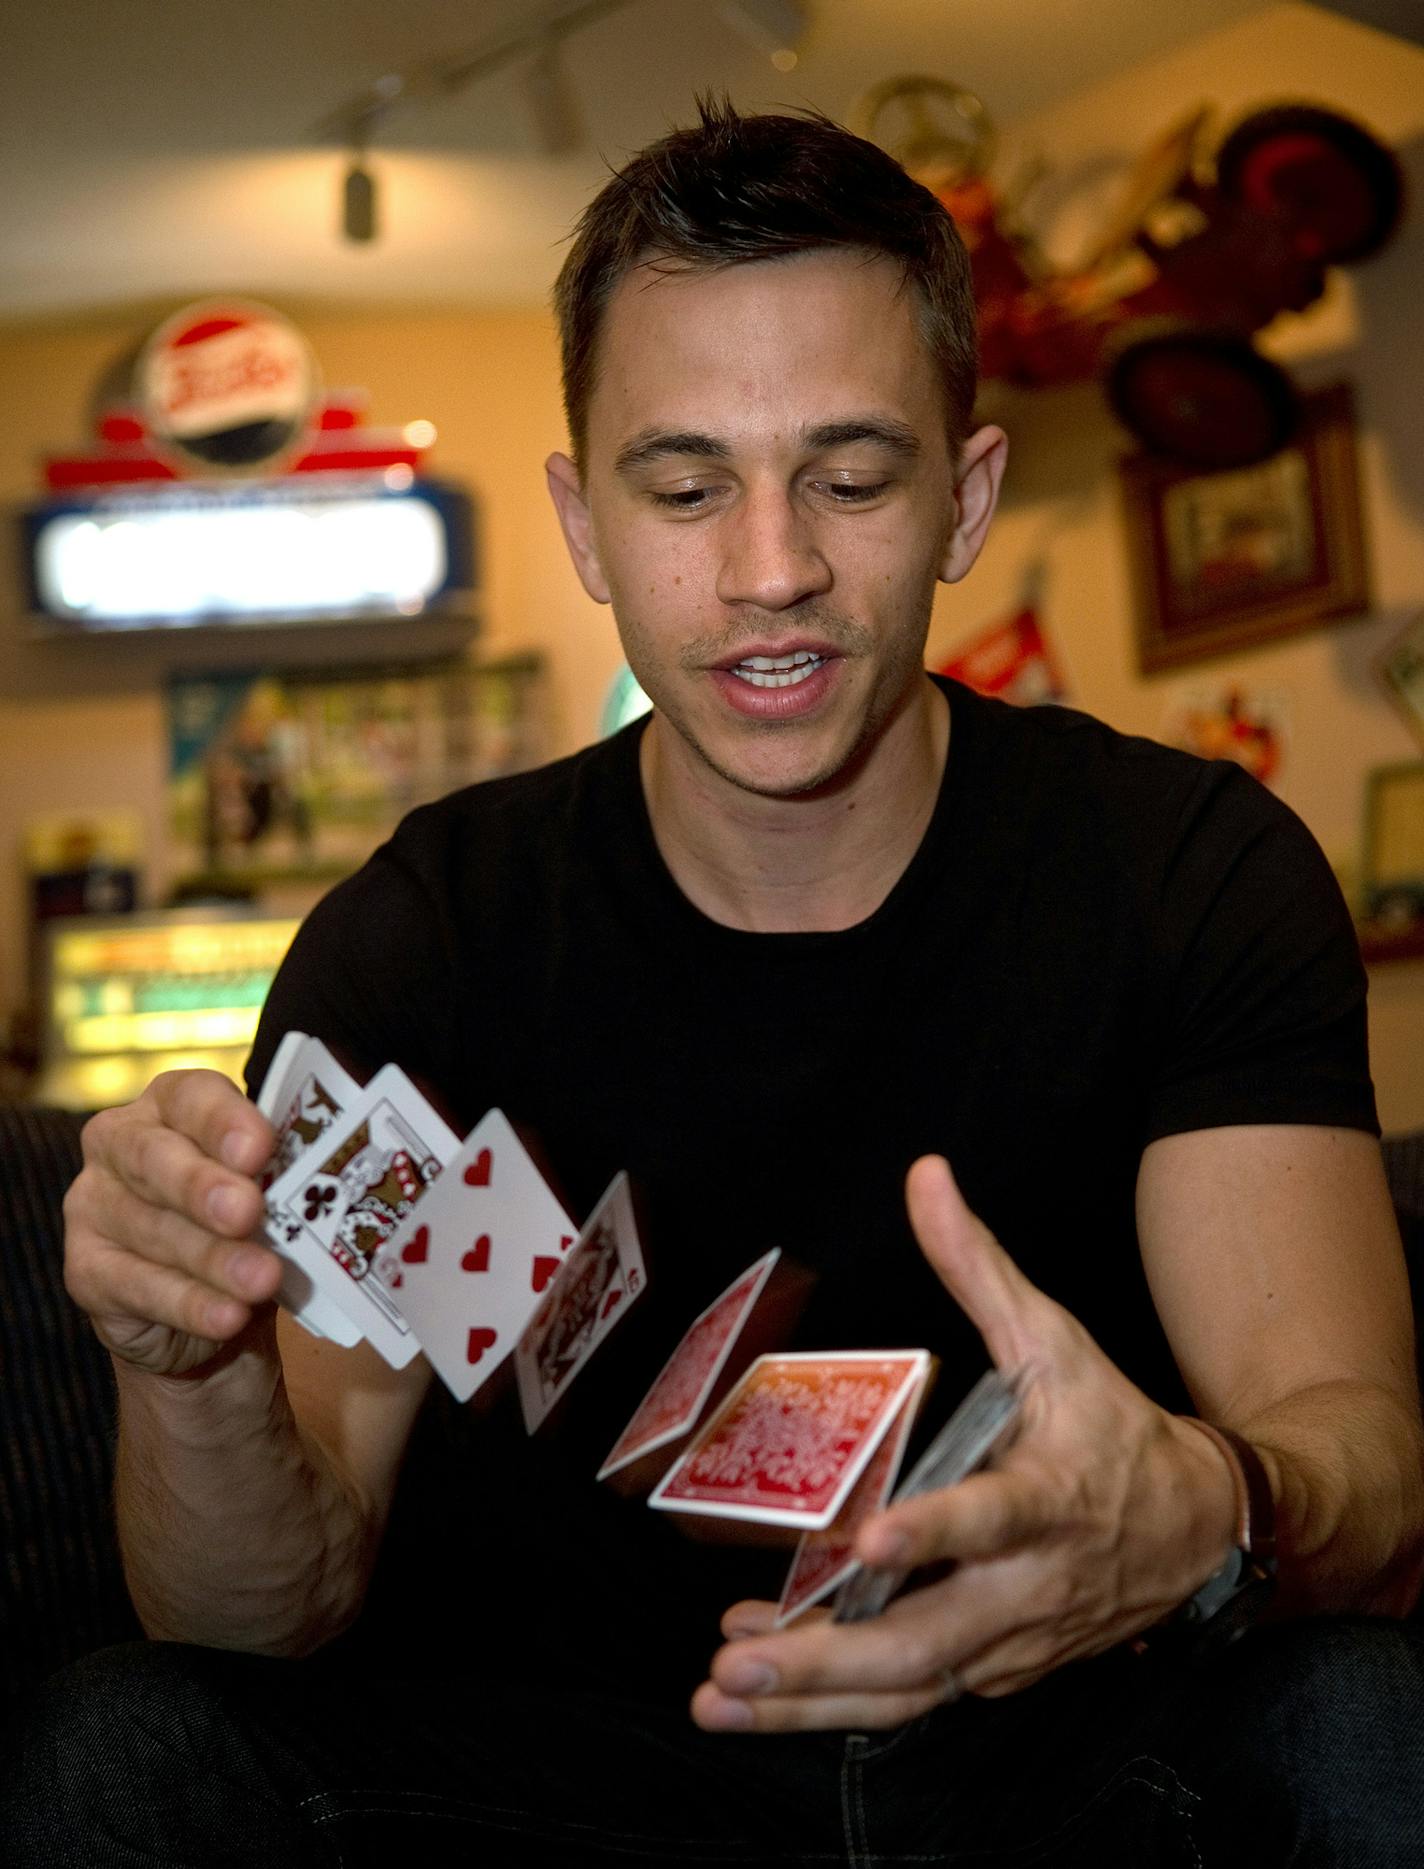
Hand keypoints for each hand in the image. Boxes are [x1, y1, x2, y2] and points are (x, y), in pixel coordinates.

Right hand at [63, 1069, 284, 1376]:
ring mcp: (95, 1205)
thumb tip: (320, 1184)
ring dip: (213, 1258)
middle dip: (203, 1186)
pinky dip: (190, 1305)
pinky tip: (228, 1317)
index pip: (192, 1098)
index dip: (223, 1120)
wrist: (205, 1307)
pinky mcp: (86, 1270)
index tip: (259, 1148)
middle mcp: (120, 1143)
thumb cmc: (245, 1225)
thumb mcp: (269, 1191)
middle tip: (248, 1212)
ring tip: (261, 1280)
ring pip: (154, 1230)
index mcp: (172, 1104)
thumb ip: (279, 1177)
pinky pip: (138, 1286)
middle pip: (154, 1157)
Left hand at [692, 1154, 1238, 1731]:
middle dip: (827, 1659)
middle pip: (927, 1641)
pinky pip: (914, 1701)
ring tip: (718, 1696)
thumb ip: (979, 1266)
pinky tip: (763, 1687)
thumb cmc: (1115, 1429)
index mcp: (1050, 1495)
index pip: (991, 1517)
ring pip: (909, 1690)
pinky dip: (837, 1706)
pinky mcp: (997, 1672)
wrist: (1200, 1531)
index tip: (869, 1541)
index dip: (934, 1533)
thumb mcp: (1054, 1338)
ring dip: (811, 1701)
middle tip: (737, 1660)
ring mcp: (1011, 1641)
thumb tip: (927, 1177)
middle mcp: (1029, 1584)